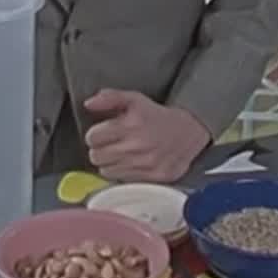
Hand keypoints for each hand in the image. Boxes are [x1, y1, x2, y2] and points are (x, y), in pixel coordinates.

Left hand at [83, 89, 210, 182]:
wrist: (189, 132)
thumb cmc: (157, 116)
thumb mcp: (134, 99)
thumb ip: (109, 98)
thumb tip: (88, 104)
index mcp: (131, 125)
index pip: (92, 138)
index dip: (95, 134)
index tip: (102, 132)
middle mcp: (137, 146)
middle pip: (96, 156)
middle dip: (100, 149)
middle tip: (111, 143)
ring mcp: (145, 164)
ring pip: (105, 170)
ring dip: (109, 162)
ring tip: (121, 152)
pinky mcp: (151, 178)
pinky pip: (121, 179)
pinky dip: (121, 171)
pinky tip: (130, 161)